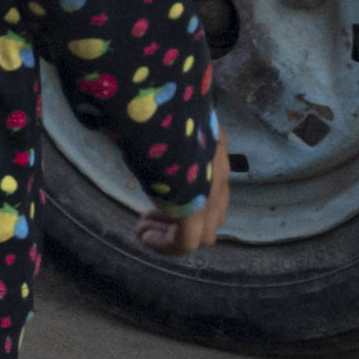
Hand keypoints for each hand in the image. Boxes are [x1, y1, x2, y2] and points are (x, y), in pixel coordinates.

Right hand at [113, 129, 232, 257]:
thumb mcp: (167, 125)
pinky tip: (143, 235)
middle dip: (181, 220)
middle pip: (211, 216)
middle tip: (149, 215)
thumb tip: (138, 128)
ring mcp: (211, 198)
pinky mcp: (196, 215)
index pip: (215, 188)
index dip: (190, 198)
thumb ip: (163, 134)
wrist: (166, 118)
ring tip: (143, 228)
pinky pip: (184, 243)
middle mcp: (220, 178)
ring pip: (200, 234)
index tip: (161, 195)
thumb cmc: (162, 115)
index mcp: (217, 154)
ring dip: (172, 233)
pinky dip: (163, 243)